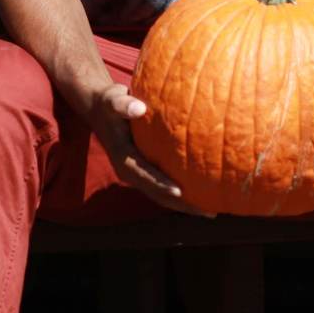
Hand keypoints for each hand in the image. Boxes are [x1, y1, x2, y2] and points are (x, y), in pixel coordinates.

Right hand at [85, 83, 209, 216]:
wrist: (101, 108)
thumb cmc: (110, 102)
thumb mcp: (113, 100)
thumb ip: (123, 104)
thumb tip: (139, 108)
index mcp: (123, 159)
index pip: (144, 176)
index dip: (160, 185)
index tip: (180, 192)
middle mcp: (131, 171)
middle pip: (157, 194)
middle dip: (181, 204)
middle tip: (208, 212)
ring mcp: (139, 173)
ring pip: (162, 195)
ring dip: (185, 204)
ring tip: (212, 210)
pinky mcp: (146, 170)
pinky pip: (165, 185)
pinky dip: (183, 192)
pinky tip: (204, 191)